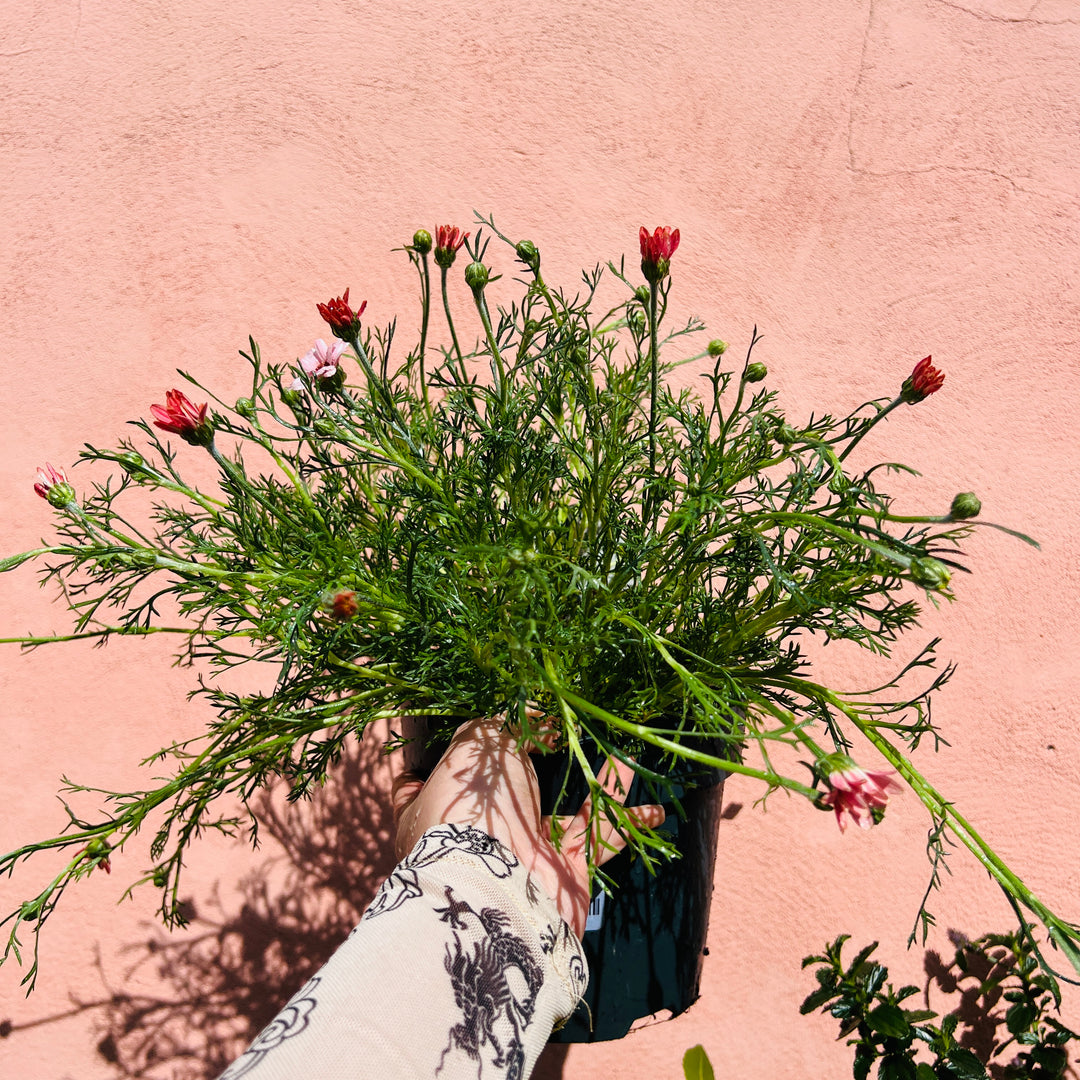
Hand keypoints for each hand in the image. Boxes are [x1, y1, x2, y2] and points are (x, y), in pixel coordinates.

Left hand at [392, 717, 665, 936]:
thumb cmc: (471, 807)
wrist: (495, 886)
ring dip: (601, 786)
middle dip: (540, 769)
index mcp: (446, 805)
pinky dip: (629, 823)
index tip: (513, 722)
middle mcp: (485, 834)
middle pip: (516, 795)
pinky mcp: (567, 876)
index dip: (479, 746)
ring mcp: (528, 856)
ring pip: (570, 813)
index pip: (456, 774)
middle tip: (569, 736)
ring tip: (627, 758)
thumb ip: (511, 722)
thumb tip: (544, 716)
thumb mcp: (479, 742)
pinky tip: (653, 807)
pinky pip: (602, 841)